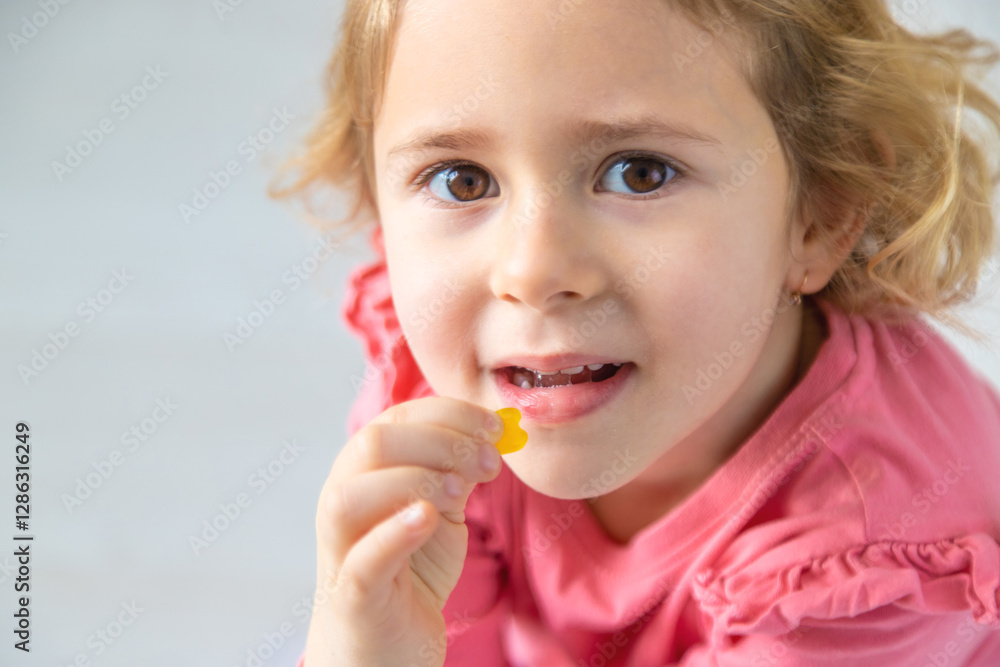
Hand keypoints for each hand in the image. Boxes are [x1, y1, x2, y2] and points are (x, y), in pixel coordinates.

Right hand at [304, 397, 504, 666]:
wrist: (385, 646)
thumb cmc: (410, 570)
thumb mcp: (440, 509)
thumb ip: (456, 471)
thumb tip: (493, 435)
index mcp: (362, 471)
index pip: (398, 417)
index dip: (452, 415)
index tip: (497, 429)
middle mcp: (341, 499)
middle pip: (374, 443)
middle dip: (442, 443)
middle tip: (489, 464)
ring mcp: (340, 548)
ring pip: (353, 495)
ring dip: (416, 480)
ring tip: (460, 493)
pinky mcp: (352, 596)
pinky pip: (362, 559)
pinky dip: (395, 532)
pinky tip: (428, 518)